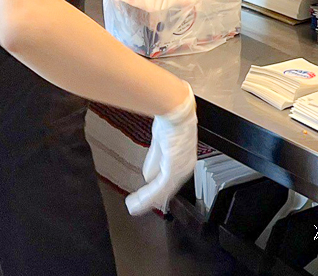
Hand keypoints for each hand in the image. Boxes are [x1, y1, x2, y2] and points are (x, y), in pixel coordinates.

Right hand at [126, 84, 196, 215]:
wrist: (175, 109)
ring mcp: (180, 169)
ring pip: (160, 192)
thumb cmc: (170, 120)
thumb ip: (155, 160)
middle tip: (135, 207)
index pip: (169, 182)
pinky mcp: (173, 168)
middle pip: (165, 191)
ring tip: (132, 207)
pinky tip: (136, 203)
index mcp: (183, 161)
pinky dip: (145, 198)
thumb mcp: (160, 144)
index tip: (144, 199)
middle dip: (148, 200)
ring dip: (144, 201)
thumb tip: (148, 176)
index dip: (155, 192)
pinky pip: (158, 188)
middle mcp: (185, 167)